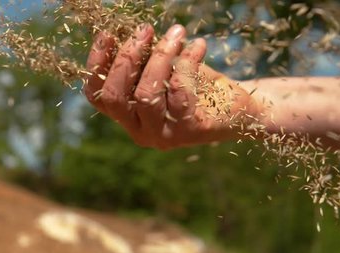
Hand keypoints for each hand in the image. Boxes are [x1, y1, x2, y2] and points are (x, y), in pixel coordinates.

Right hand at [84, 24, 259, 149]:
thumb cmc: (199, 86)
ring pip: (146, 95)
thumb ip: (145, 60)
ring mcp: (163, 135)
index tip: (107, 34)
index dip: (96, 65)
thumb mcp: (166, 70)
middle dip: (126, 59)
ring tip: (176, 33)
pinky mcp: (189, 132)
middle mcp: (139, 130)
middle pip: (115, 97)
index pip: (98, 96)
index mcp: (128, 115)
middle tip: (144, 30)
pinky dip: (187, 64)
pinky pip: (180, 94)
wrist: (243, 110)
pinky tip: (199, 46)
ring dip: (159, 57)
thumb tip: (132, 33)